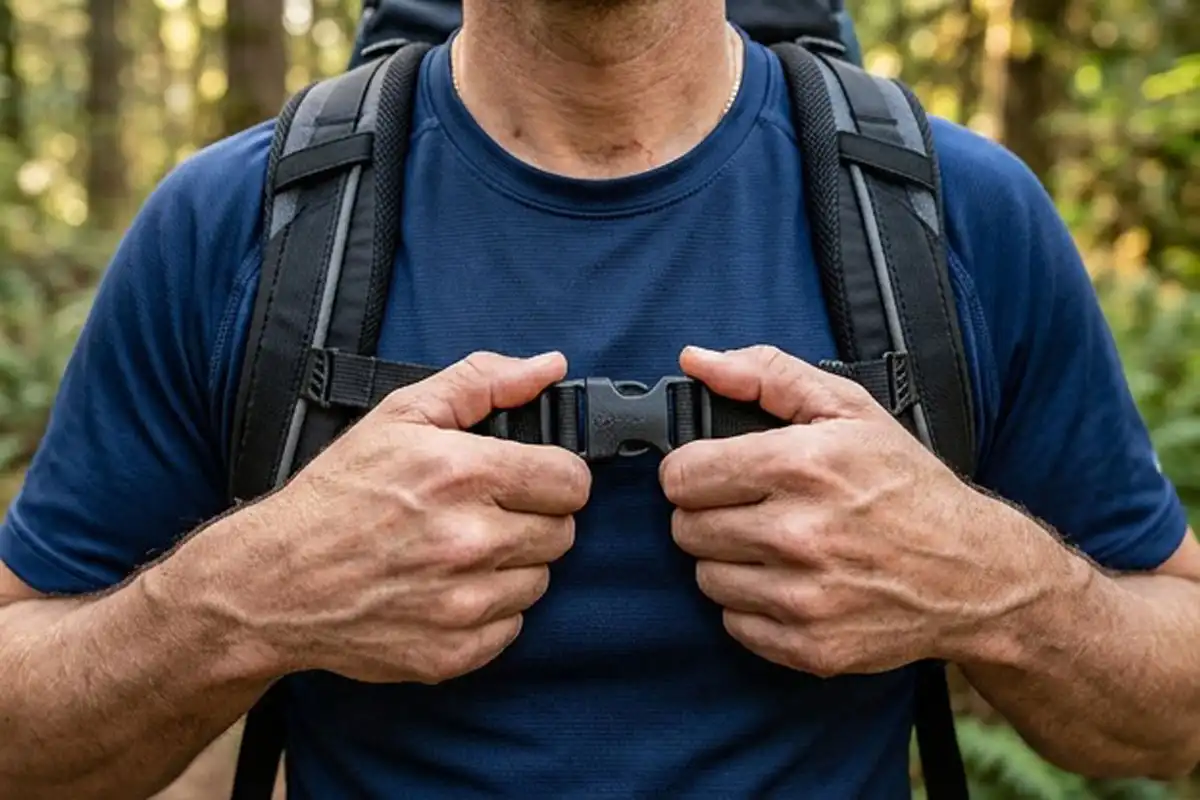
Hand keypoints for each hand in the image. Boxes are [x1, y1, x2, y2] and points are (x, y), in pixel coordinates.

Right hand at [224, 351, 590, 683]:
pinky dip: (490, 610)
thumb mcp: (400, 415)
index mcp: (461, 474)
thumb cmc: (337, 494)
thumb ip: (483, 382)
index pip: (571, 480)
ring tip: (461, 551)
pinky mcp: (452, 652)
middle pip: (562, 532)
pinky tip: (449, 589)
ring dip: (513, 565)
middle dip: (533, 518)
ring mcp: (461, 604)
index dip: (554, 475)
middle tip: (486, 513)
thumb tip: (549, 367)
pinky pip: (512, 626)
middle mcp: (468, 541)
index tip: (530, 478)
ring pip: (540, 580)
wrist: (274, 581)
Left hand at [660, 345, 1063, 676]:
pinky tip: (791, 583)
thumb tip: (694, 360)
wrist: (975, 573)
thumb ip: (766, 375)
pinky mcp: (810, 647)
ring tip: (776, 546)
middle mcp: (799, 534)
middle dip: (711, 514)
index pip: (681, 476)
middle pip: (686, 528)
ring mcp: (805, 597)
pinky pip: (735, 624)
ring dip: (729, 561)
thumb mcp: (849, 408)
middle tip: (753, 508)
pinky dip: (753, 606)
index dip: (693, 470)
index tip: (715, 472)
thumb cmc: (907, 485)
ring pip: (706, 577)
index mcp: (802, 465)